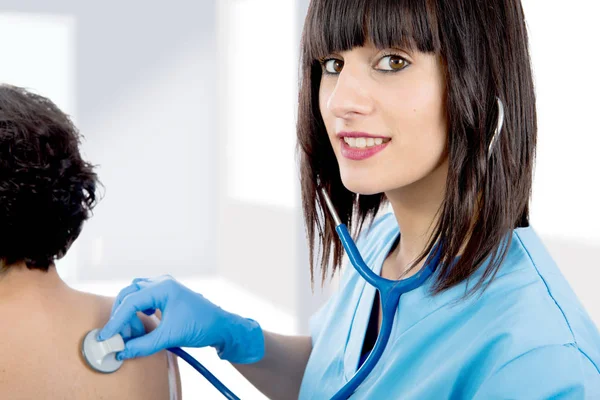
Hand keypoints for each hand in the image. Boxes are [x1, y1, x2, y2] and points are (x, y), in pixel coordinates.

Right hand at [97, 275, 264, 361]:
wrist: (222, 326)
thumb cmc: (201, 325)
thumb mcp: (170, 336)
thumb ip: (143, 345)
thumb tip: (123, 351)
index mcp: (163, 287)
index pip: (131, 301)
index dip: (116, 320)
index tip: (107, 335)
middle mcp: (163, 282)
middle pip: (129, 293)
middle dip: (122, 315)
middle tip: (121, 335)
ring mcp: (165, 286)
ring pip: (136, 294)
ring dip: (130, 311)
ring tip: (134, 331)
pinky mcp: (167, 294)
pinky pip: (145, 297)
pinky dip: (139, 309)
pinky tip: (144, 321)